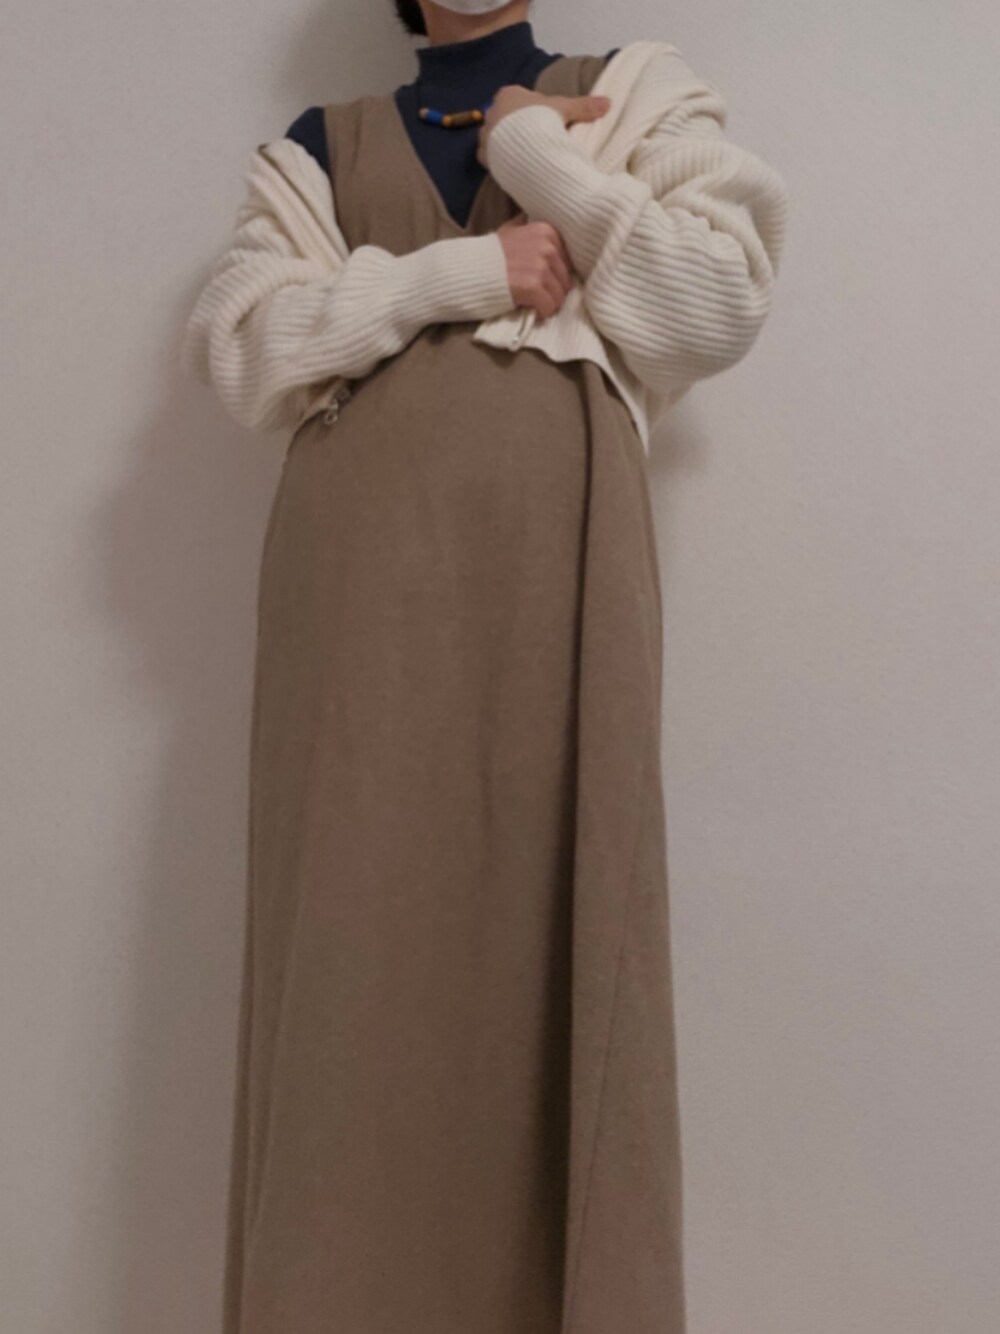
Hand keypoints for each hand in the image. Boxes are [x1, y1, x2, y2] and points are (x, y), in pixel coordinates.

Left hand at [476, 86, 610, 167]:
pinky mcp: (484, 158)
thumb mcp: (565, 111)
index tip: (544, 121)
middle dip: (518, 127)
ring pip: (495, 137)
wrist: (525, 151)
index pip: (518, 97)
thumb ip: (584, 106)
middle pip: (506, 118)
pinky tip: (512, 165)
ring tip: (525, 154)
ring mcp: (485, 136)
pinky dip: (498, 160)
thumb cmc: (541, 123)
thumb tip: (608, 103)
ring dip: (506, 144)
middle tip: (535, 139)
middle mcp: (492, 112)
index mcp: (508, 94)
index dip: (531, 108)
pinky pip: (489, 157)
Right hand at [496, 212, 575, 318]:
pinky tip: (530, 309)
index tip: (542, 280)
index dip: (555, 274)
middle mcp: (546, 247)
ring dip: (547, 303)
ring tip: (532, 302)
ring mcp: (540, 267)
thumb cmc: (488, 254)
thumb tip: (528, 218)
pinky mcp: (533, 286)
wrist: (468, 270)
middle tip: (536, 295)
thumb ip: (523, 226)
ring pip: (559, 296)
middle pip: (565, 280)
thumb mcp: (508, 231)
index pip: (567, 260)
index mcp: (545, 231)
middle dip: (552, 290)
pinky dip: (541, 312)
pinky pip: (549, 306)